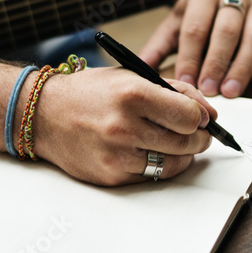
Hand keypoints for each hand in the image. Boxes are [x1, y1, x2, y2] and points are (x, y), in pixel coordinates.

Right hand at [34, 66, 215, 185]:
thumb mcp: (131, 76)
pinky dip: (159, 166)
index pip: (189, 116)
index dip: (202, 117)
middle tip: (197, 133)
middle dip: (199, 139)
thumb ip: (174, 90)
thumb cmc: (91, 92)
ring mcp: (116, 155)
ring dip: (182, 155)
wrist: (43, 114)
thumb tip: (208, 112)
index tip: (202, 117)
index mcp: (133, 94)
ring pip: (172, 164)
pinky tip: (152, 152)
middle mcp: (124, 126)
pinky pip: (150, 177)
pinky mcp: (110, 176)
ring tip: (176, 143)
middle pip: (185, 143)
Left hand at [139, 0, 251, 97]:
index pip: (196, 27)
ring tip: (229, 92)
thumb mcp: (176, 25)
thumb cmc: (200, 16)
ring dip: (241, 68)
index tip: (185, 82)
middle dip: (216, 64)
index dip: (190, 57)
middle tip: (208, 90)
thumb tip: (138, 70)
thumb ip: (159, 47)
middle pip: (226, 31)